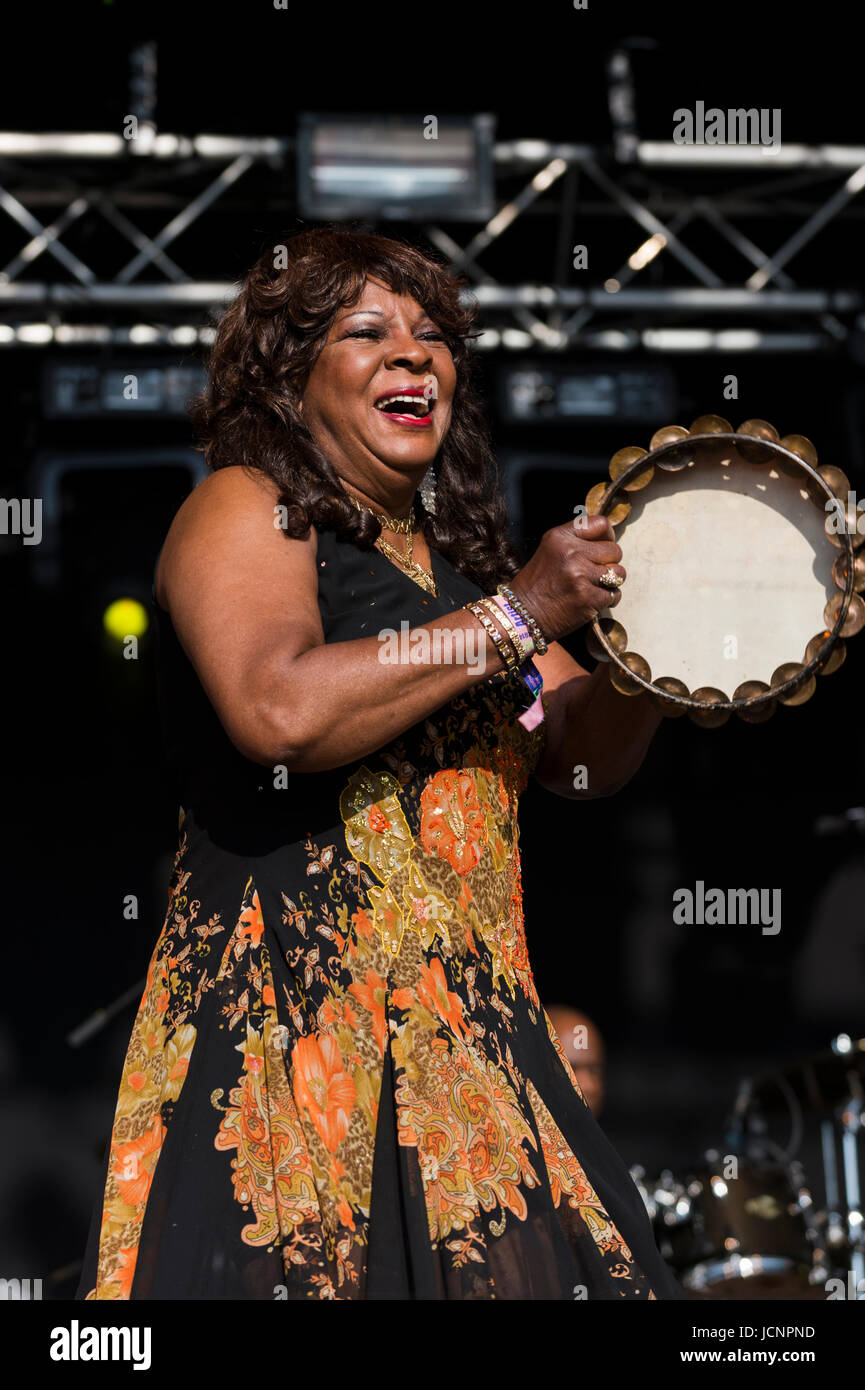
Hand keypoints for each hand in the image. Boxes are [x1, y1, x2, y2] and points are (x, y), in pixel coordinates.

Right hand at [506, 513, 625, 642]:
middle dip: (609, 562)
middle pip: (615, 550)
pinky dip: (607, 600)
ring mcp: (581, 576)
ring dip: (611, 582)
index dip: (607, 536)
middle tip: (595, 573)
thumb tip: (606, 540)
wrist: (521, 616)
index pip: (601, 524)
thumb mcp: (549, 551)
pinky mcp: (589, 598)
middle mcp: (571, 553)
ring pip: (619, 573)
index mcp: (560, 537)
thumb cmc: (535, 585)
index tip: (603, 547)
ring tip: (594, 587)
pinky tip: (592, 601)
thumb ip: (574, 541)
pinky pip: (614, 594)